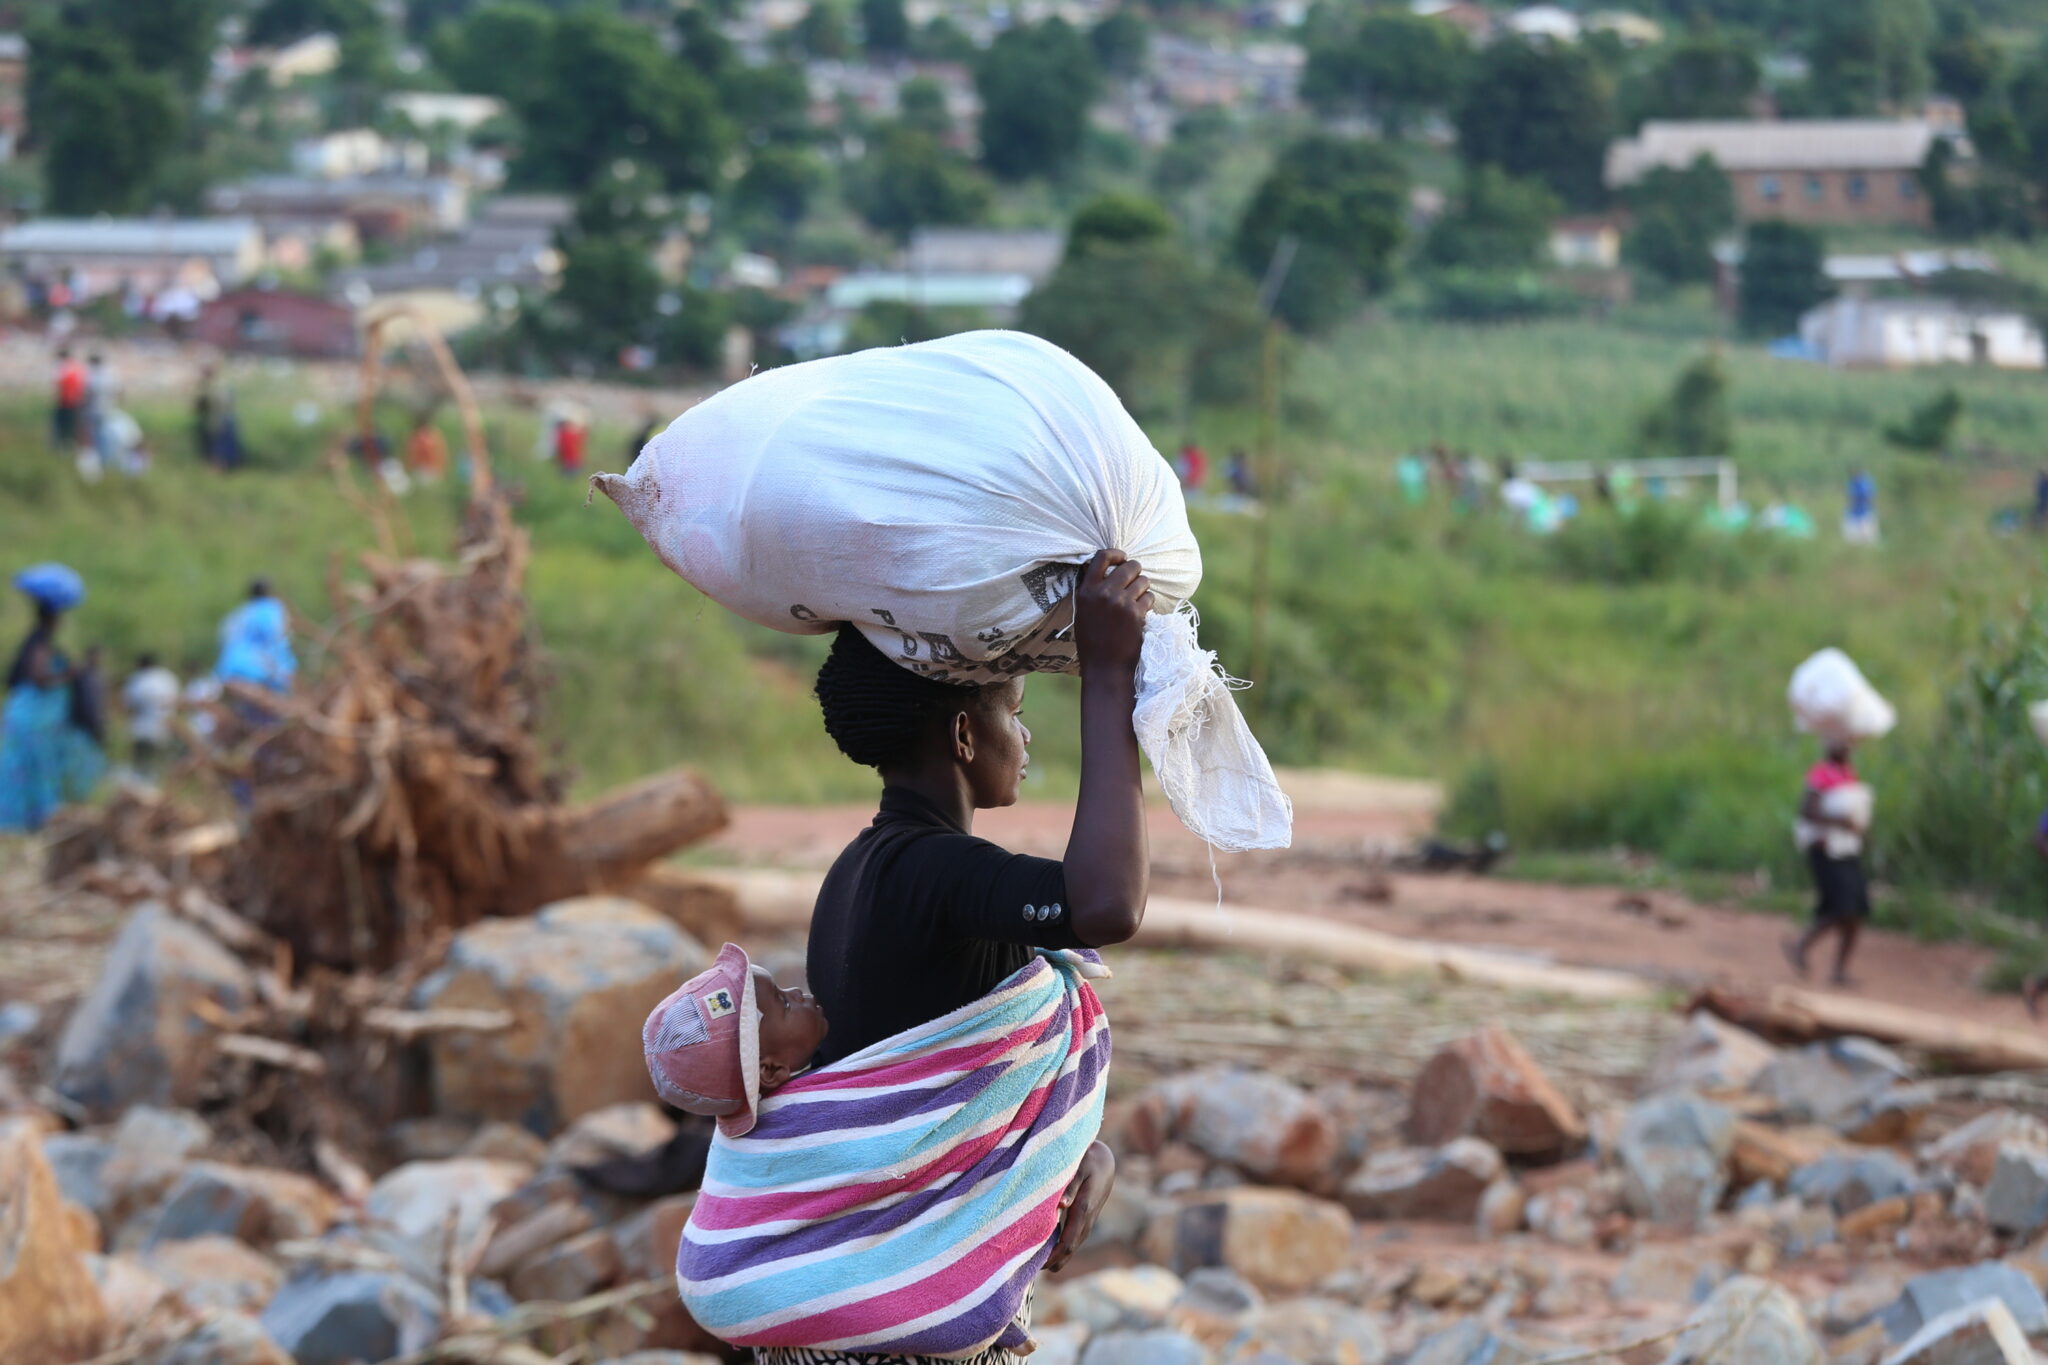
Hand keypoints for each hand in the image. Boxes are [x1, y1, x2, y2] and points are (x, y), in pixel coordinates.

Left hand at [1045, 1141, 1114, 1272]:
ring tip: (1041, 1266)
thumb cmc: (1089, 1161)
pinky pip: (1075, 1237)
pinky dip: (1064, 1247)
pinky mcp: (1086, 1218)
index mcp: (1083, 1209)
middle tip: (1033, 1270)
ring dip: (1059, 1256)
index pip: (1068, 1241)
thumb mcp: (1080, 1168)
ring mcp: (1088, 1220)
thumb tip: (1063, 1205)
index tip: (1039, 1264)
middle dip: (1055, 1260)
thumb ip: (1071, 1186)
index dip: (1054, 1255)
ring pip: (1074, 1244)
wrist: (1105, 1161)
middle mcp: (1087, 1219)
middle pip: (1071, 1248)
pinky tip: (1053, 1251)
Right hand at [1072, 550, 1152, 680]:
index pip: (1101, 557)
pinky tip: (1141, 613)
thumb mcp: (1084, 613)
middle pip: (1128, 566)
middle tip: (1136, 580)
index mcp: (1086, 591)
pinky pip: (1149, 597)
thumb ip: (1092, 591)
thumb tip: (1107, 571)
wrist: (1105, 668)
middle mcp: (1103, 593)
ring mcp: (1121, 603)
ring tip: (1138, 600)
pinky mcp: (1136, 614)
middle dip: (1136, 571)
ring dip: (1143, 588)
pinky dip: (1147, 603)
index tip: (1122, 558)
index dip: (1116, 554)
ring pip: (1142, 580)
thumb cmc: (1092, 643)